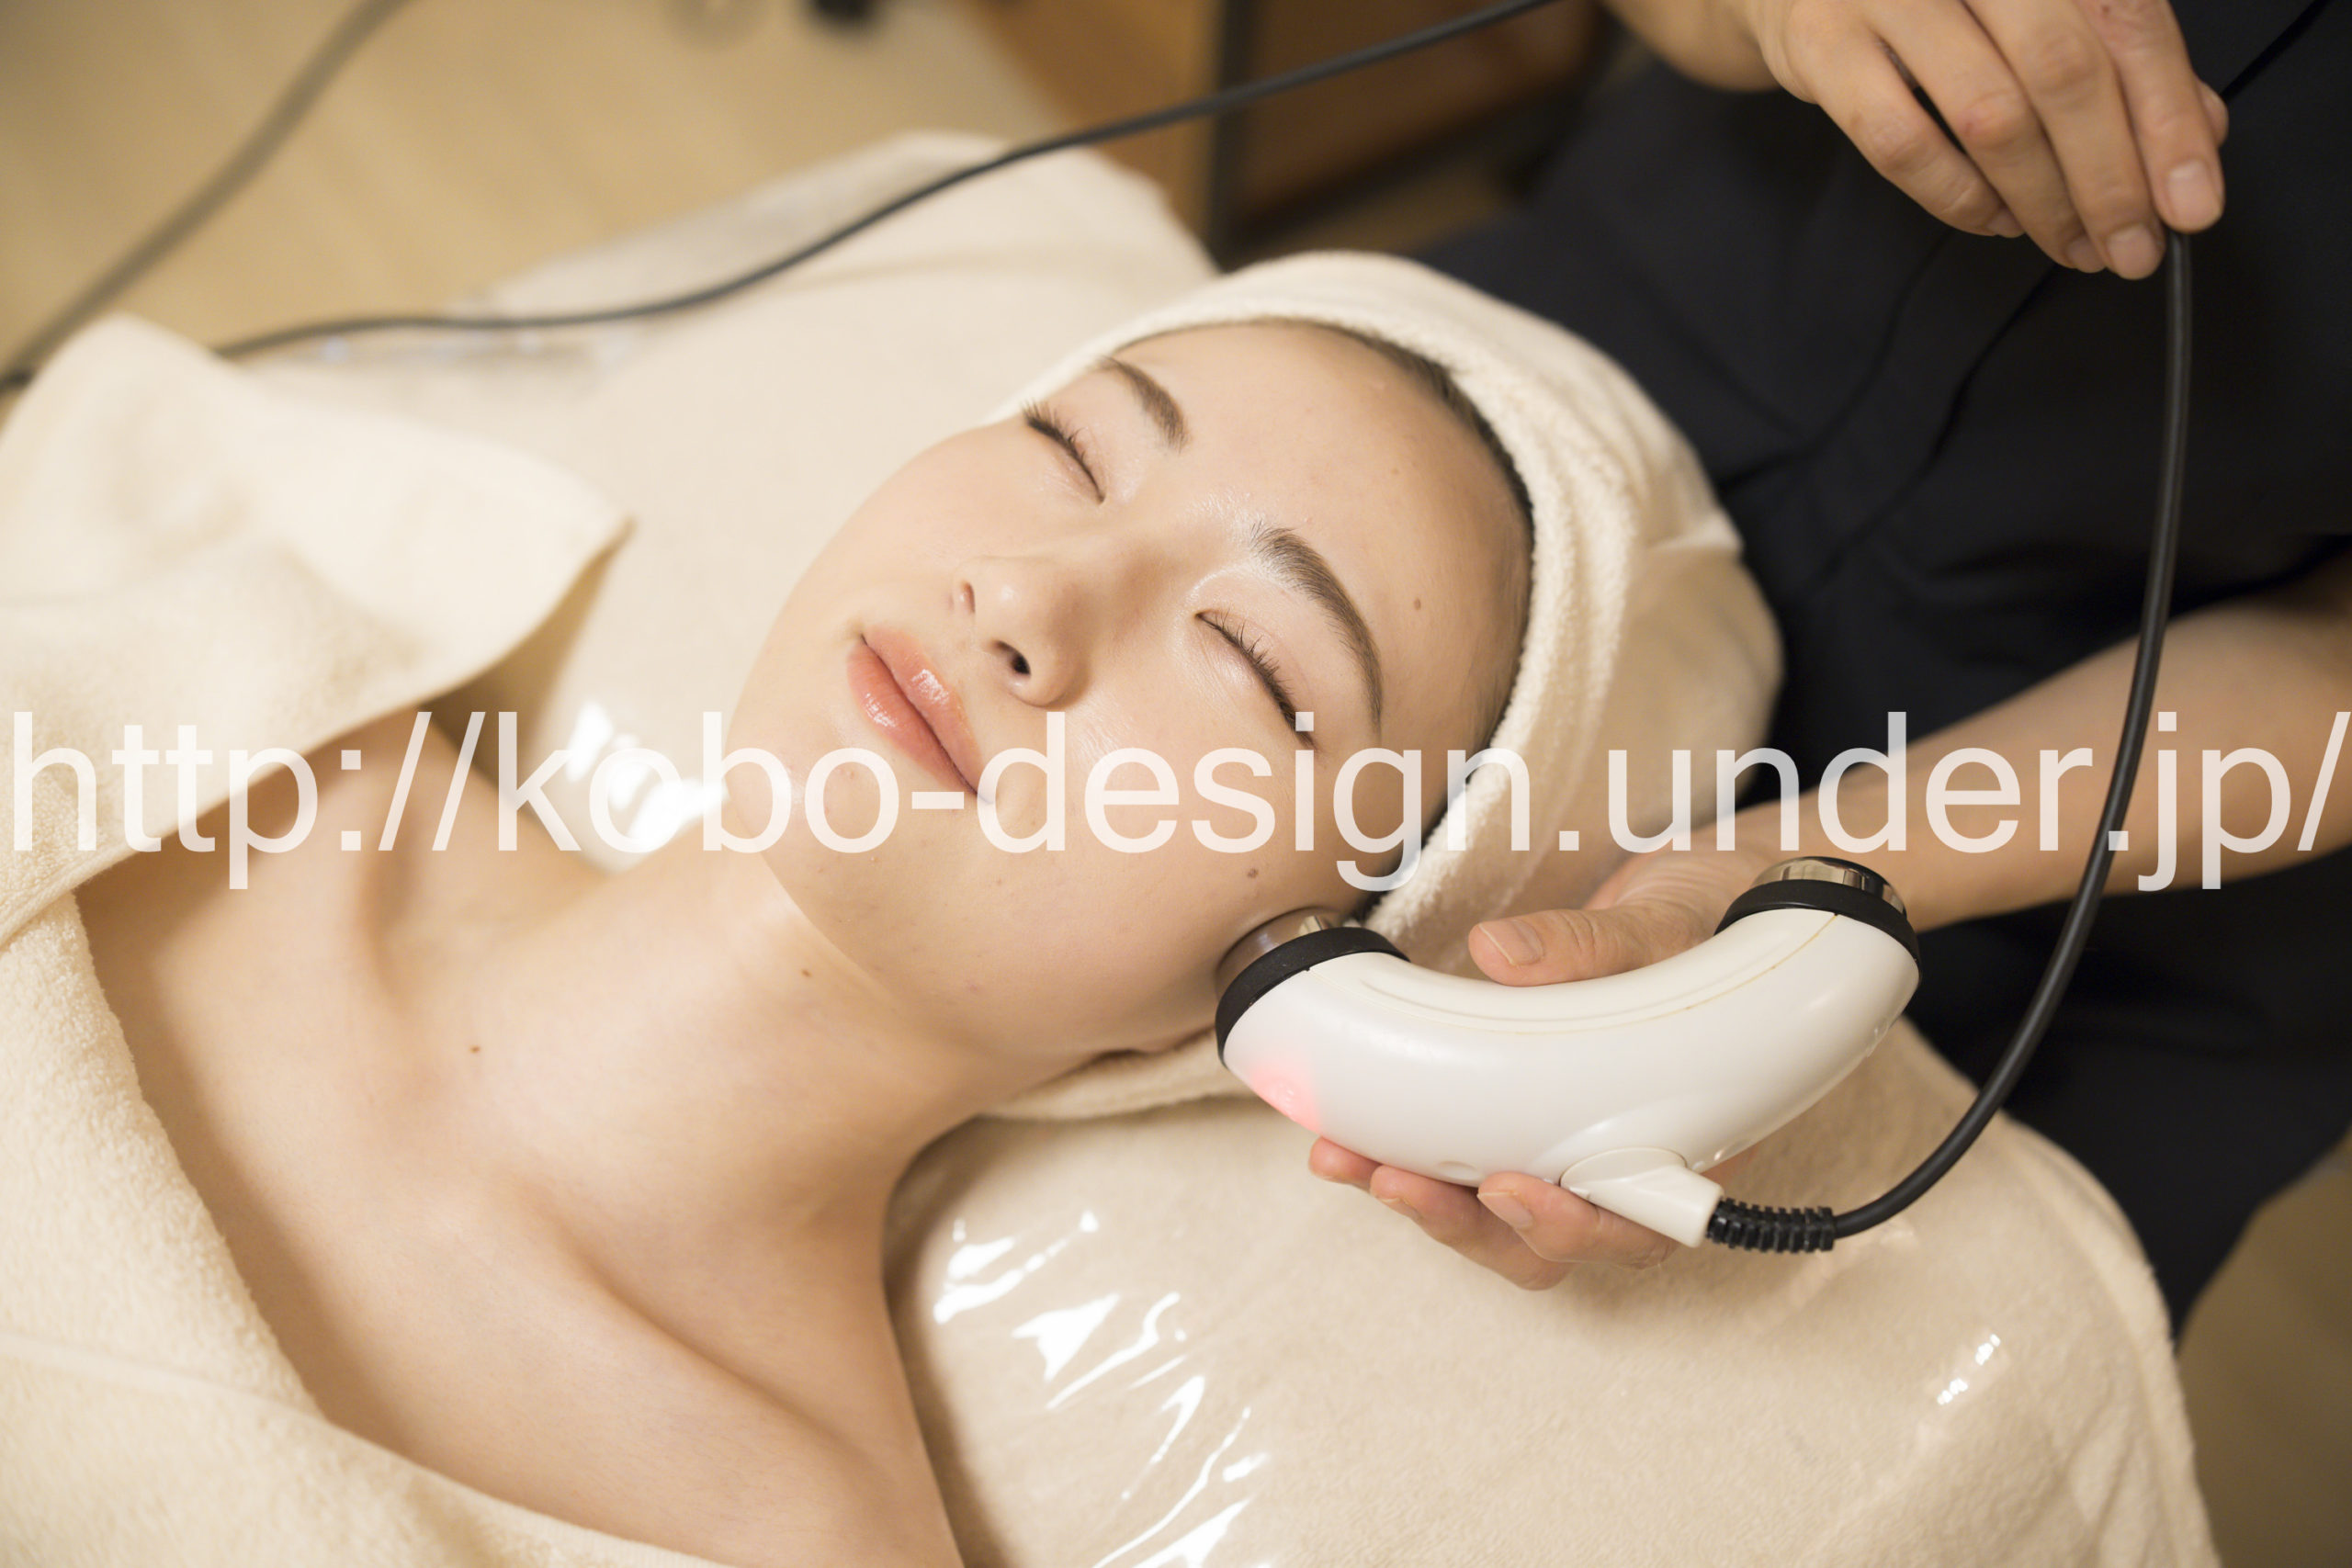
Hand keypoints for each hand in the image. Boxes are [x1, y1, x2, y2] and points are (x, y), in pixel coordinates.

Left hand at [1310, 835, 1786, 1287]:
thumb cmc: (1710, 929)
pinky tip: (1349, 1135)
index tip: (1509, 1189)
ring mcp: (1569, 1150)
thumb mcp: (1666, 926)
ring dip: (1417, 1198)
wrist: (1705, 902)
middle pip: (1544, 1241)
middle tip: (1390, 1179)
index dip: (1570, 1228)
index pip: (1635, 1227)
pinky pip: (1464, 1163)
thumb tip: (1502, 955)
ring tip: (1345, 1159)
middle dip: (1459, 1221)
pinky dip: (1405, 1155)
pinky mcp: (1520, 1122)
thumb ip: (1595, 946)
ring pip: (1492, 1217)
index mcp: (1689, 1143)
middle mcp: (1627, 1165)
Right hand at [1731, 0, 2226, 275]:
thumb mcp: (2035, 8)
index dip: (2169, 119)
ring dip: (2042, 200)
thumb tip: (2197, 135)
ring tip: (2070, 246)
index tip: (2192, 205)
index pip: (2129, 22)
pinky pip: (1904, 145)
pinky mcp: (1826, 46)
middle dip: (2109, 179)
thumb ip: (2116, 58)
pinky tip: (1994, 220)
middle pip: (2065, 71)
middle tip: (2131, 251)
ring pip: (1991, 115)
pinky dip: (1959, 198)